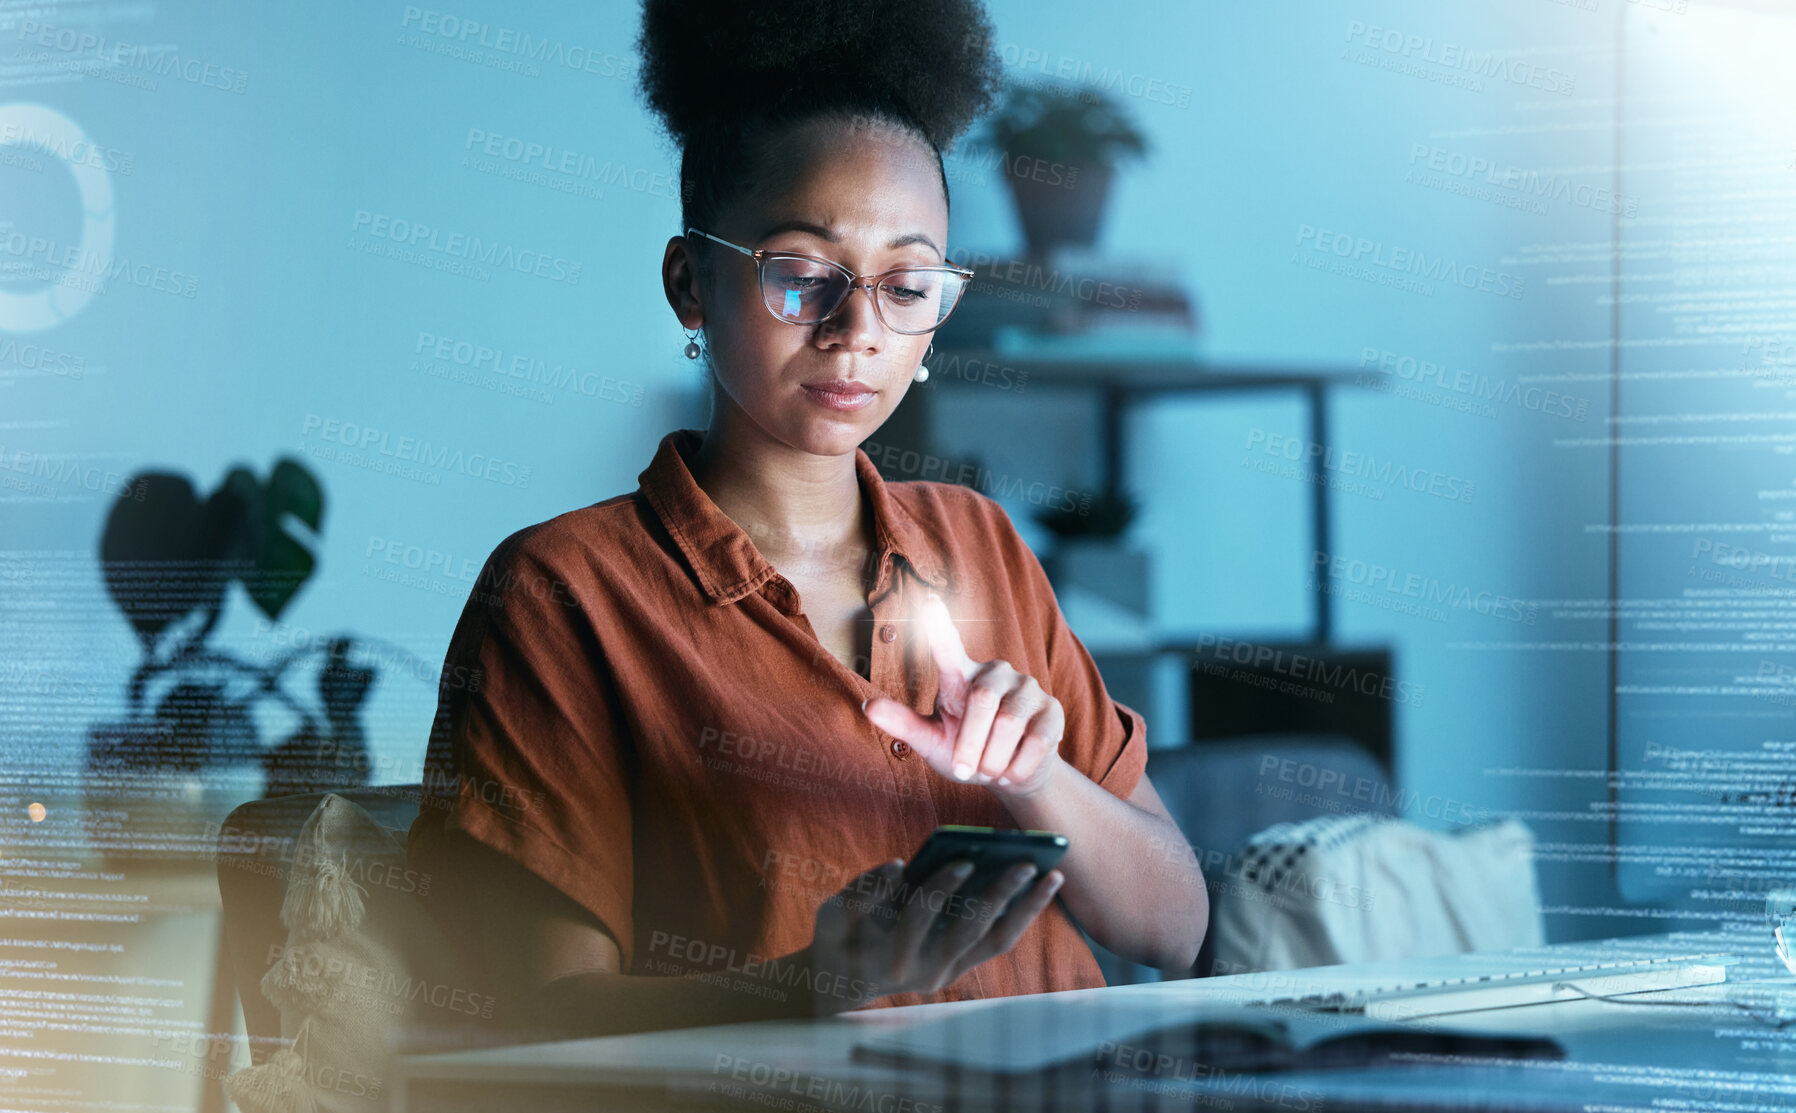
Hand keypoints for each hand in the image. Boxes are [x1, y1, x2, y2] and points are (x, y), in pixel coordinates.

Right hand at [805, 856, 1064, 1011]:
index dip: (940, 889)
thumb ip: (863, 891)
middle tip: (1025, 863)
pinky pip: (998, 941)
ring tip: (1053, 876)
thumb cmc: (839, 939)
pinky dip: (1022, 915)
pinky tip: (1040, 890)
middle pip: (970, 930)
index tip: (963, 860)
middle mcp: (926, 970)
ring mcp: (948, 972)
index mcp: (890, 954)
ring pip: (996, 940)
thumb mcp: (835, 913)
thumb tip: (897, 867)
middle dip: (999, 895)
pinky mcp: (961, 968)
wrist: (844, 984)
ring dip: (1027, 909)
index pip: (921, 918)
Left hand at [862, 593, 1065, 798]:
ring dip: (995, 759)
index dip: (939, 626)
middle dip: (971, 746)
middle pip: (982, 702)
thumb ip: (903, 724)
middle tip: (966, 772)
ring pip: (1010, 724)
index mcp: (960, 675)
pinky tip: (1012, 769)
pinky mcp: (1052, 710)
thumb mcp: (932, 741)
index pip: (948, 646)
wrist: (1011, 775)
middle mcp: (995, 672)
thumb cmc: (966, 752)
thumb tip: (867, 707)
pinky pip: (1036, 742)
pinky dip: (1018, 767)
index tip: (930, 602)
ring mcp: (1028, 688)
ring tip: (990, 769)